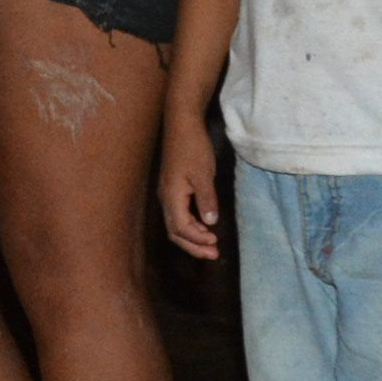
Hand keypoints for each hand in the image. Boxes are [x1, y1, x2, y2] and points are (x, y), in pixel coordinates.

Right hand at [157, 112, 224, 260]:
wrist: (182, 125)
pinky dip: (191, 226)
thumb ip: (207, 199)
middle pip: (175, 232)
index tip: (215, 243)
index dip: (197, 239)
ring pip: (176, 225)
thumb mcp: (203, 174)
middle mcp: (166, 199)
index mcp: (172, 196)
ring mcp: (168, 194)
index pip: (181, 228)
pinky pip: (178, 215)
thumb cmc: (193, 148)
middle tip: (213, 255)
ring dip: (192, 238)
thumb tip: (210, 223)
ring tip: (210, 245)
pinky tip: (203, 226)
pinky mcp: (173, 189)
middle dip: (193, 246)